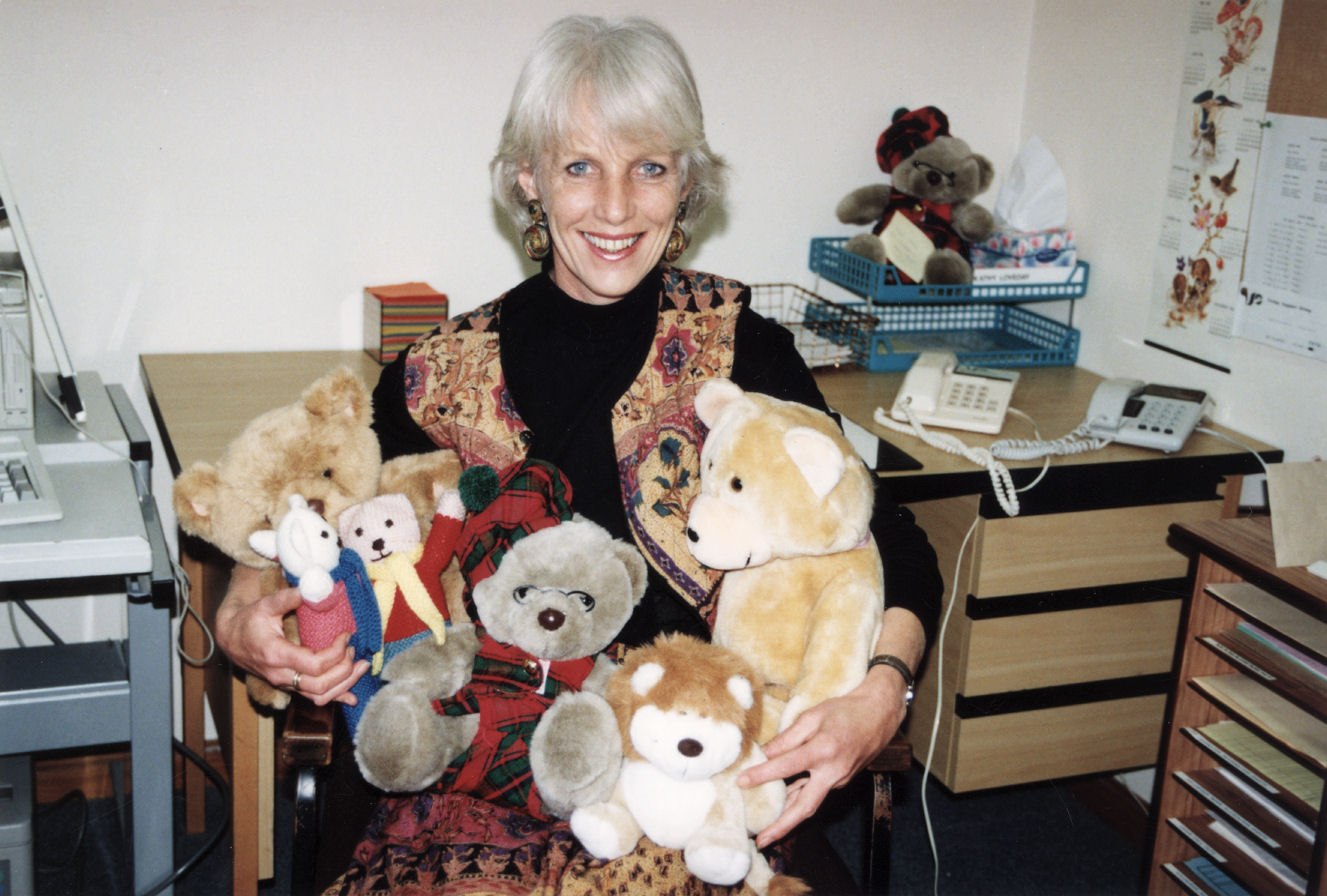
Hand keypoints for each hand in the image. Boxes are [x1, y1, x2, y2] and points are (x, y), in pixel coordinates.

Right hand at [215, 566, 369, 706]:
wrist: (231, 640)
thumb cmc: (249, 621)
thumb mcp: (264, 606)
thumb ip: (286, 598)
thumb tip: (308, 590)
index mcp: (276, 654)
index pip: (314, 664)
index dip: (336, 652)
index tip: (345, 635)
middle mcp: (280, 675)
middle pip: (319, 686)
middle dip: (343, 670)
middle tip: (354, 650)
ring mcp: (285, 684)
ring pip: (319, 697)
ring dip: (344, 684)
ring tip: (362, 667)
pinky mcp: (290, 686)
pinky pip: (314, 699)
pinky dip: (335, 697)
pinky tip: (352, 697)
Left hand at [738, 666, 907, 848]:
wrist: (879, 715)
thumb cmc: (844, 711)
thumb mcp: (813, 716)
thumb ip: (788, 737)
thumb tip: (764, 753)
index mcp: (824, 750)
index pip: (786, 767)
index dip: (762, 775)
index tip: (741, 782)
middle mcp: (833, 772)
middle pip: (805, 806)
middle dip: (782, 826)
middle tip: (761, 841)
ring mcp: (839, 780)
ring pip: (810, 804)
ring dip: (788, 819)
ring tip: (766, 833)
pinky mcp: (841, 781)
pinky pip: (816, 794)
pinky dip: (798, 801)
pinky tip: (782, 806)